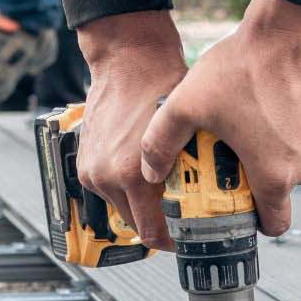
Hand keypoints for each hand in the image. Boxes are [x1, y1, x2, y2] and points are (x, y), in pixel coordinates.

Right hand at [75, 10, 188, 250]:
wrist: (127, 60)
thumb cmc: (160, 85)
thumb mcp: (187, 135)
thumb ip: (193, 173)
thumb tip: (214, 201)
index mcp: (131, 176)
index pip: (152, 233)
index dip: (174, 241)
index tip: (188, 238)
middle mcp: (107, 178)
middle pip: (137, 225)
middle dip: (160, 223)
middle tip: (184, 216)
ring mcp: (92, 172)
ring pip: (123, 207)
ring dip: (143, 204)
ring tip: (166, 190)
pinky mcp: (85, 164)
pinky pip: (110, 190)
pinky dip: (127, 188)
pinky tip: (145, 173)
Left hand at [140, 0, 300, 236]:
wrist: (292, 24)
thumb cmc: (243, 65)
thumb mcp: (187, 104)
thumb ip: (161, 143)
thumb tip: (150, 172)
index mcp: (275, 175)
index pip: (274, 224)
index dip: (258, 220)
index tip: (245, 206)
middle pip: (286, 186)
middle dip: (267, 172)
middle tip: (244, 145)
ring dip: (289, 147)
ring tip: (265, 116)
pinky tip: (289, 101)